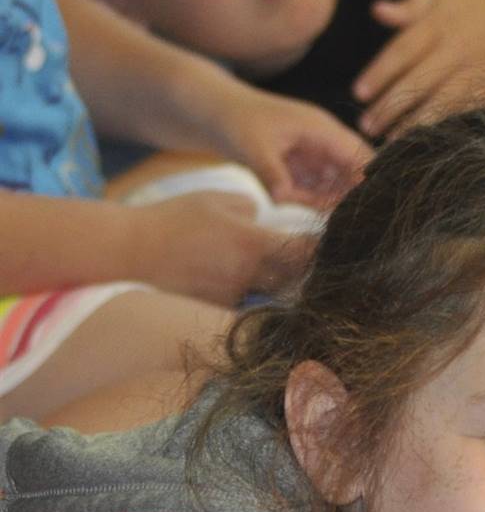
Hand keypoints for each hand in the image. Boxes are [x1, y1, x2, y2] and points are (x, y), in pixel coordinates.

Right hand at [127, 192, 312, 304]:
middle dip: (303, 272)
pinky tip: (235, 283)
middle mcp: (247, 275)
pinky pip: (246, 305)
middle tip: (306, 262)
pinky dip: (250, 296)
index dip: (319, 251)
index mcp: (252, 243)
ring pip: (271, 295)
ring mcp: (233, 297)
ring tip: (268, 271)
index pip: (304, 253)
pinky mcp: (217, 311)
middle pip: (295, 281)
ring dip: (277, 286)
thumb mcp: (214, 201)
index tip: (327, 247)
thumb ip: (249, 208)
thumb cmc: (172, 220)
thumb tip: (265, 219)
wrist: (130, 252)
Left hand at [210, 84, 367, 207]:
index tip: (364, 208)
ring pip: (337, 185)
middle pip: (355, 173)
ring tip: (289, 196)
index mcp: (322, 128)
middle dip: (346, 196)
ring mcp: (316, 154)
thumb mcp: (252, 147)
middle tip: (327, 213)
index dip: (368, 181)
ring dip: (323, 199)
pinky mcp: (305, 165)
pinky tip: (284, 195)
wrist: (216, 113)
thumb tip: (282, 198)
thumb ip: (270, 173)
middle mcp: (326, 140)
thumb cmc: (235, 121)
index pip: (360, 155)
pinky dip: (308, 198)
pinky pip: (319, 189)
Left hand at [355, 0, 484, 139]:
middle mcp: (459, 50)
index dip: (379, 75)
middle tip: (366, 126)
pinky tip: (428, 137)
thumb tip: (377, 12)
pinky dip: (447, 125)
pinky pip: (468, 110)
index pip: (402, 53)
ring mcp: (480, 71)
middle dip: (390, 107)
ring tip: (392, 140)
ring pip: (443, 104)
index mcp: (441, 23)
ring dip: (415, 124)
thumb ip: (410, 6)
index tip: (358, 93)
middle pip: (418, 84)